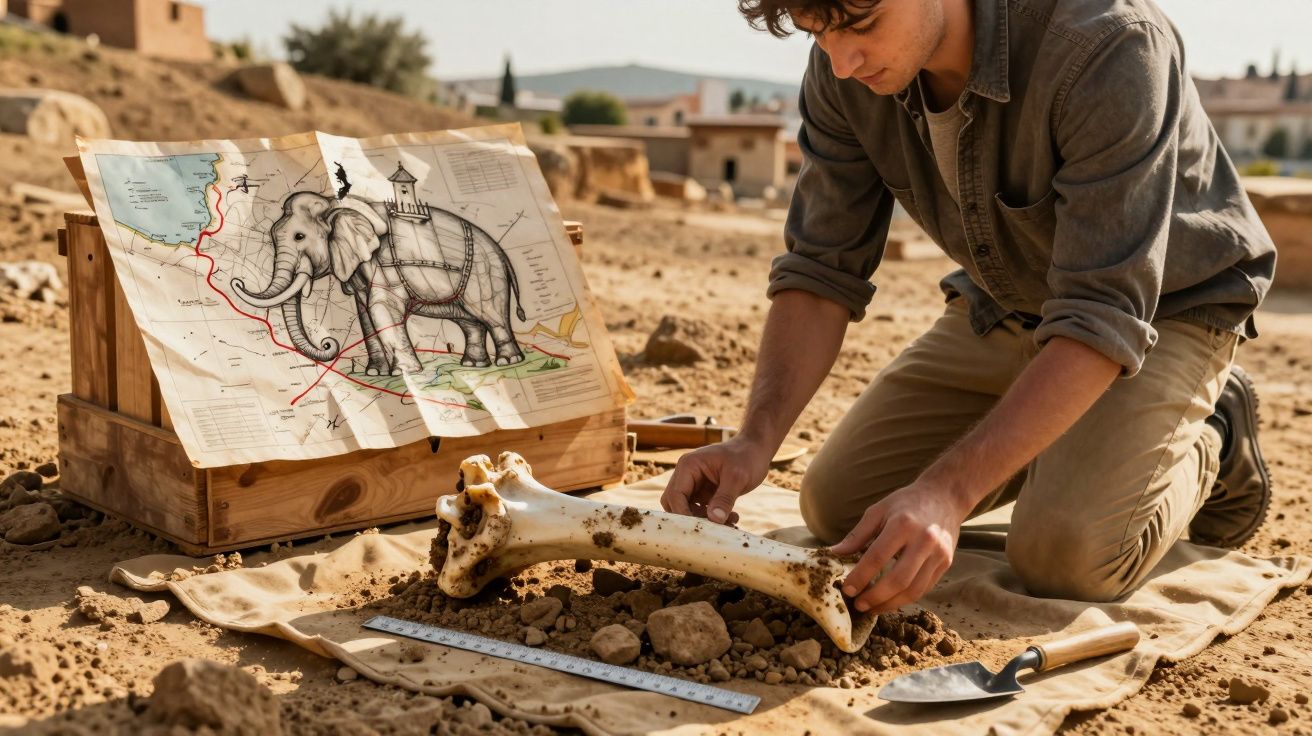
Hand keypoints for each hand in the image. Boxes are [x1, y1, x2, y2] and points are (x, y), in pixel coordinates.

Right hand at [661, 438, 772, 524]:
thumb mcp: (738, 478)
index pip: (676, 495)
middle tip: (713, 527)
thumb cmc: (747, 457)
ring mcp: (694, 483)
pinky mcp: (703, 491)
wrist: (757, 449)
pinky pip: (700, 509)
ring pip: (687, 509)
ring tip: (730, 522)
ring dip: (704, 520)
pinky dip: (712, 517)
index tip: (702, 529)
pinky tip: (731, 519)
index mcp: (688, 466)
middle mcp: (686, 474)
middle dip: (692, 518)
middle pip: (674, 503)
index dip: (684, 514)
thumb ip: (725, 498)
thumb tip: (714, 520)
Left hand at [828, 481, 969, 613]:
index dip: (860, 577)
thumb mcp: (879, 511)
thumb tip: (835, 553)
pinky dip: (905, 598)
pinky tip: (890, 600)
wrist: (944, 497)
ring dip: (891, 604)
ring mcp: (938, 554)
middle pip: (898, 579)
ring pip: (914, 589)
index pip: (877, 557)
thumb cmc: (906, 503)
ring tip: (873, 608)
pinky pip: (925, 588)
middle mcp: (924, 540)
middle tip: (859, 605)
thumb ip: (857, 534)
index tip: (847, 590)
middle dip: (875, 597)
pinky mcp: (946, 564)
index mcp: (903, 524)